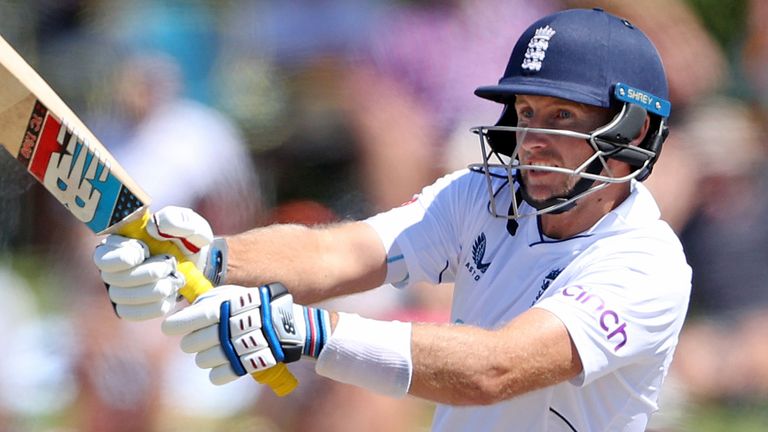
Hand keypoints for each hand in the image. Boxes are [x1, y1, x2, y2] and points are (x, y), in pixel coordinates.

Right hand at [93, 206, 222, 320]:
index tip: (144, 251)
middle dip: (146, 274)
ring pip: (121, 297)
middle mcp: (114, 266)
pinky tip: (170, 296)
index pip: (102, 255)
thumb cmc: (189, 239)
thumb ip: (174, 220)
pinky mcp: (131, 305)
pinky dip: (153, 306)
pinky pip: (131, 313)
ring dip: (152, 291)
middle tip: (169, 266)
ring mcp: (120, 287)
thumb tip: (153, 227)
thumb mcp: (189, 223)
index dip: (121, 257)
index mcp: (120, 242)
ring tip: (174, 281)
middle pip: (113, 279)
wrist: (201, 263)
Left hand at [162, 283, 330, 384]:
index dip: (174, 326)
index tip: (171, 328)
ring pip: (201, 361)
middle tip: (204, 337)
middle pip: (190, 345)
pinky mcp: (245, 365)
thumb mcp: (228, 294)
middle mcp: (226, 328)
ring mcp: (236, 348)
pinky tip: (225, 361)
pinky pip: (217, 376)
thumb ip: (204, 302)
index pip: (185, 322)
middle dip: (193, 342)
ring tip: (219, 347)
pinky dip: (218, 371)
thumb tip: (177, 314)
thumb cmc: (250, 305)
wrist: (284, 322)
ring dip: (206, 356)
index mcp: (221, 307)